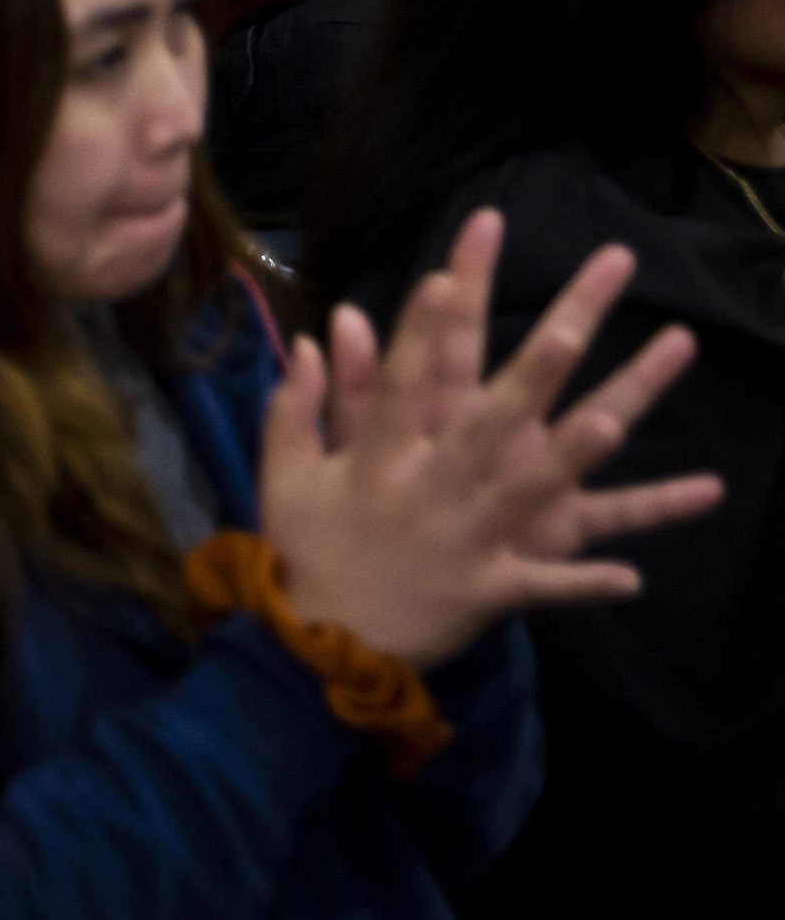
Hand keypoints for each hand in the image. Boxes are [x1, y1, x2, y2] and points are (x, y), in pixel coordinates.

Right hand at [263, 211, 717, 667]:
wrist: (318, 643)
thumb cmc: (305, 547)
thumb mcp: (286, 475)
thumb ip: (297, 405)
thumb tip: (313, 339)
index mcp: (374, 461)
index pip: (399, 384)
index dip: (419, 330)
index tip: (443, 275)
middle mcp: (426, 494)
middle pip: (483, 425)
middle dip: (526, 375)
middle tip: (566, 330)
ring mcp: (463, 543)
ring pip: (525, 494)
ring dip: (569, 460)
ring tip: (612, 422)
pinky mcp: (487, 591)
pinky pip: (543, 586)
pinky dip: (585, 584)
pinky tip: (633, 577)